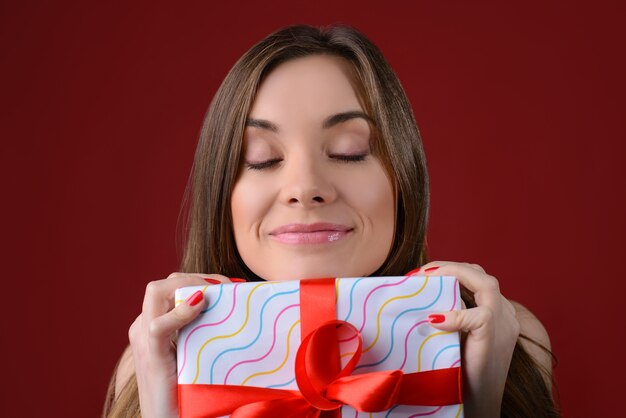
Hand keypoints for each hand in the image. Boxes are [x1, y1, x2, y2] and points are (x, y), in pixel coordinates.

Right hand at [128, 273, 233, 417]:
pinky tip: (201, 305)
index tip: (232, 285)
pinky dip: (180, 312)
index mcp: (154, 326)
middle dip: (198, 277)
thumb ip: (207, 329)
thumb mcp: (199, 352)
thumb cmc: (190, 390)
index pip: (172, 285)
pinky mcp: (151, 358)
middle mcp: (143, 328)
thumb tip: (238, 304)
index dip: (200, 279)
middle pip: (164, 283)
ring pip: (156, 291)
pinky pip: (157, 325)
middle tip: (229, 287)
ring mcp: (144, 342)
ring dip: (191, 284)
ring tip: (219, 293)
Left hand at [416, 262, 519, 417]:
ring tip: (425, 280)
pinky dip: (454, 315)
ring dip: (453, 275)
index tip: (421, 274)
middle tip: (419, 273)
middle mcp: (506, 314)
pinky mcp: (495, 337)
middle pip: (481, 274)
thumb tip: (417, 299)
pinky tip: (433, 319)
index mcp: (497, 313)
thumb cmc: (460, 372)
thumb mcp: (453, 336)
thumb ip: (447, 315)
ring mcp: (504, 324)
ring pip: (485, 283)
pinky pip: (479, 316)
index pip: (477, 277)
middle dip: (448, 267)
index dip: (450, 270)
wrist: (478, 405)